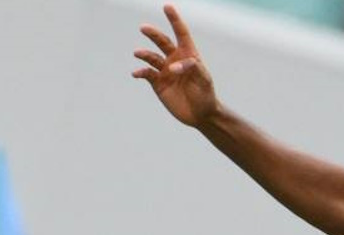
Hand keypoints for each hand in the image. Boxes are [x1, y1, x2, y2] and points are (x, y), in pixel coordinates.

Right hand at [132, 4, 218, 126]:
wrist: (200, 115)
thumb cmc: (206, 95)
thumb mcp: (204, 80)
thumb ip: (193, 68)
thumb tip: (173, 65)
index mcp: (189, 55)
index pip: (181, 33)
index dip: (174, 20)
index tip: (167, 6)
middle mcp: (174, 60)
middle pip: (162, 41)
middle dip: (153, 34)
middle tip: (144, 28)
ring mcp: (164, 71)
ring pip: (151, 57)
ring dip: (144, 54)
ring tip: (138, 53)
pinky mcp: (157, 83)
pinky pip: (146, 73)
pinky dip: (140, 72)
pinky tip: (137, 73)